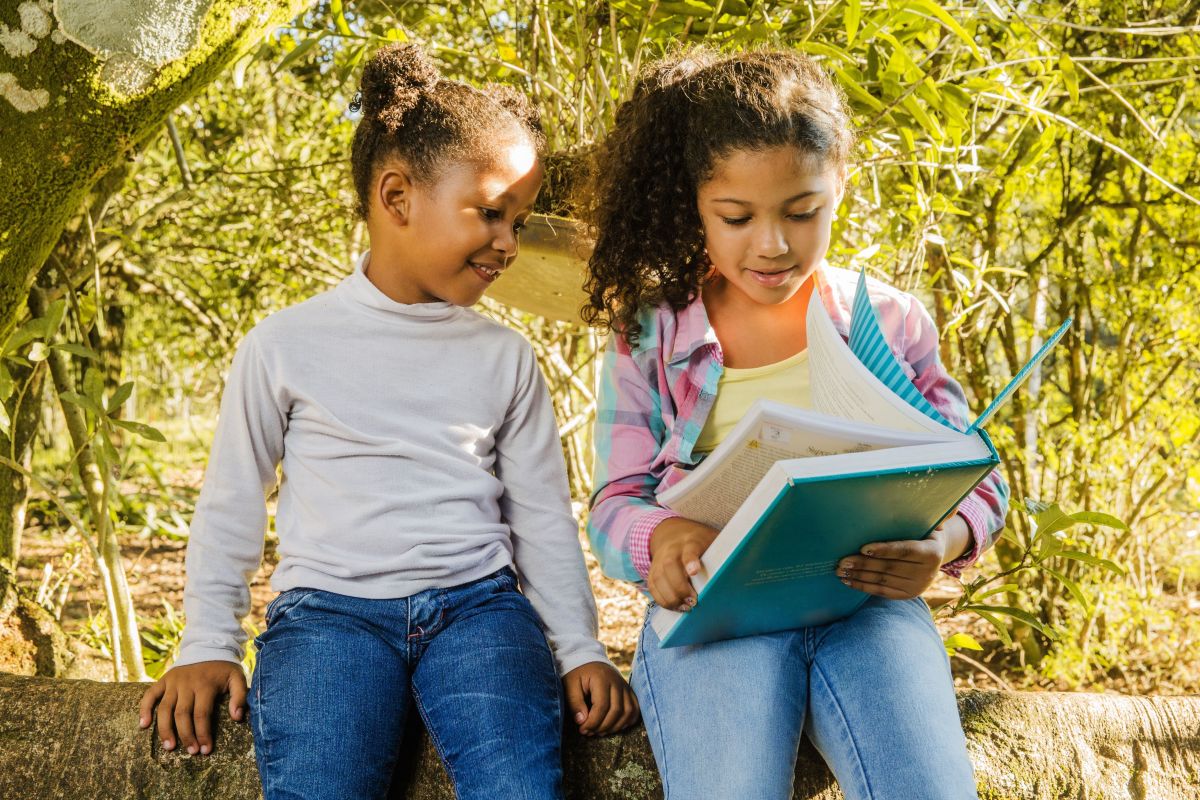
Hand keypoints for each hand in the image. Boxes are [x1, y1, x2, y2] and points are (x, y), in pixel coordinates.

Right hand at [138, 660, 247, 754]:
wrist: (208, 647)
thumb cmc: (223, 668)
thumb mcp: (238, 677)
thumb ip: (240, 696)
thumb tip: (237, 717)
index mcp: (205, 685)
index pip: (202, 714)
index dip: (203, 733)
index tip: (206, 749)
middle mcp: (187, 684)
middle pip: (182, 714)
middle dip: (186, 736)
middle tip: (191, 751)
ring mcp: (173, 682)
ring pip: (165, 709)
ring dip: (165, 729)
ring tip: (169, 747)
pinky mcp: (163, 680)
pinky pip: (150, 695)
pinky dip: (144, 709)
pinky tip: (143, 725)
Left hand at [562, 661, 639, 735]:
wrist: (588, 661)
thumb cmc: (577, 674)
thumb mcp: (570, 685)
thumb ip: (575, 702)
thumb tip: (582, 722)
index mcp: (601, 678)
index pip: (602, 706)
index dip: (593, 722)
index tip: (582, 729)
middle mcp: (617, 682)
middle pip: (616, 711)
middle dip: (603, 727)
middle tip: (590, 732)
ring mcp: (625, 686)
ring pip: (628, 712)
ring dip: (615, 726)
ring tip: (600, 731)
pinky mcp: (629, 691)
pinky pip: (635, 709)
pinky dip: (627, 721)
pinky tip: (614, 726)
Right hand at [647, 517, 718, 610]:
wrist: (673, 533)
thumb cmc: (701, 541)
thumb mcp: (714, 540)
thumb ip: (724, 552)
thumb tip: (748, 564)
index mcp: (690, 541)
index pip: (689, 550)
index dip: (691, 560)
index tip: (694, 572)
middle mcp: (672, 550)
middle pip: (669, 567)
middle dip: (680, 587)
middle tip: (693, 602)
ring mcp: (660, 560)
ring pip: (658, 579)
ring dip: (671, 597)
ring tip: (686, 608)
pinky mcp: (653, 571)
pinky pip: (653, 588)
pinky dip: (663, 600)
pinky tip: (675, 607)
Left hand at [836, 514, 972, 599]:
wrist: (935, 555)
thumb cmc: (924, 531)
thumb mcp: (931, 522)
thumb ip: (934, 513)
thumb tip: (945, 496)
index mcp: (932, 552)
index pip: (904, 550)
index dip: (883, 550)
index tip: (862, 548)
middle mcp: (926, 573)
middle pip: (889, 568)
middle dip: (863, 564)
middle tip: (841, 561)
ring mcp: (917, 586)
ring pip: (882, 581)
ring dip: (859, 576)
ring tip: (839, 570)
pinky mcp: (907, 595)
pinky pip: (882, 591)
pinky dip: (863, 586)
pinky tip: (847, 580)